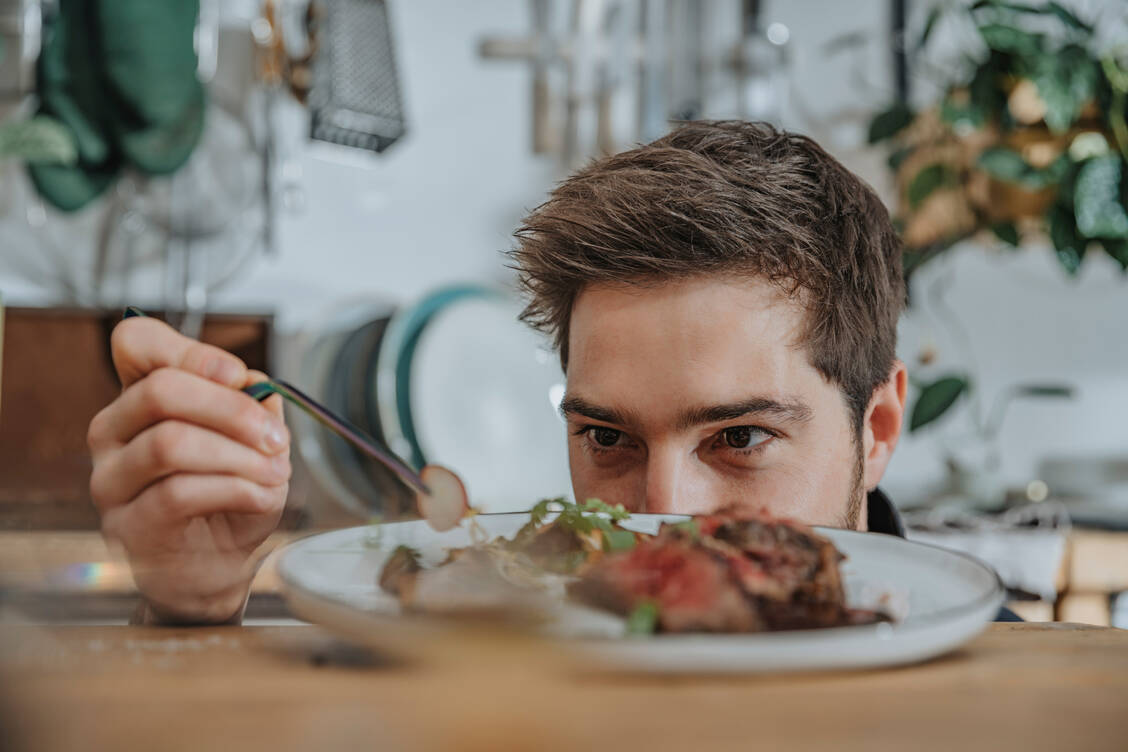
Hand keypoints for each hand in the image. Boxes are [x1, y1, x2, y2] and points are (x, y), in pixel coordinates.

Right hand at [87, 317, 290, 623]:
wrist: (216, 568)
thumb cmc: (229, 497)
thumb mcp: (253, 441)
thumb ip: (253, 405)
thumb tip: (257, 385)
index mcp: (141, 397)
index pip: (135, 342)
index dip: (190, 351)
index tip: (239, 376)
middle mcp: (113, 432)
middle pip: (159, 391)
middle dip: (232, 409)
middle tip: (276, 435)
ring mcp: (112, 480)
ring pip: (170, 442)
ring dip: (238, 455)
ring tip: (276, 472)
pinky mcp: (128, 525)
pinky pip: (180, 492)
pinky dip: (236, 489)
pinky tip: (261, 495)